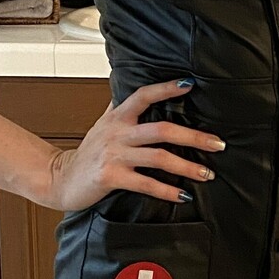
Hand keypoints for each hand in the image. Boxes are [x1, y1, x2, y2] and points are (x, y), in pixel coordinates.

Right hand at [41, 78, 225, 210]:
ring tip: (207, 173)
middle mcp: (117, 133)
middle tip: (217, 143)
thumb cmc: (88, 152)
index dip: (166, 88)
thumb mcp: (103, 124)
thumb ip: (120, 107)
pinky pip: (145, 183)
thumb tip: (132, 85)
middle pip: (161, 129)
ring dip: (187, 166)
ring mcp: (114, 155)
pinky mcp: (110, 177)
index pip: (143, 95)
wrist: (61, 179)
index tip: (190, 84)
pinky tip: (182, 195)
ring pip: (158, 157)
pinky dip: (167, 190)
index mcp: (118, 117)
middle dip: (193, 136)